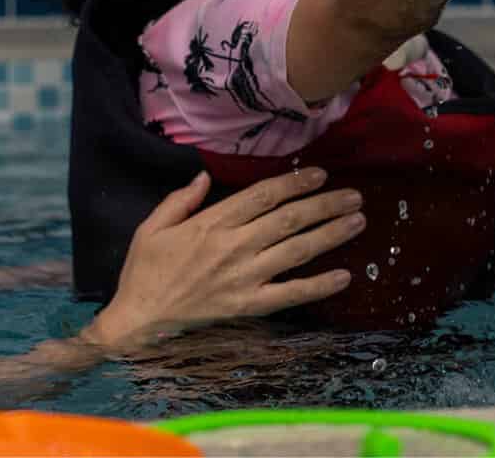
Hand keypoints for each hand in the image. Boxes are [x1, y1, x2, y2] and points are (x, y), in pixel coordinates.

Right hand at [84, 168, 364, 349]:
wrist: (137, 322)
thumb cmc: (144, 270)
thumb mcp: (152, 226)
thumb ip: (180, 199)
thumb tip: (204, 175)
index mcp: (212, 224)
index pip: (263, 196)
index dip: (294, 183)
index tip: (320, 174)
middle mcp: (234, 247)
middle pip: (289, 219)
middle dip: (325, 205)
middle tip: (354, 195)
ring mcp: (244, 278)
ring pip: (296, 251)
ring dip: (330, 235)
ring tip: (357, 221)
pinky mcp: (248, 306)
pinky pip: (290, 295)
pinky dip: (318, 286)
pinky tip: (344, 276)